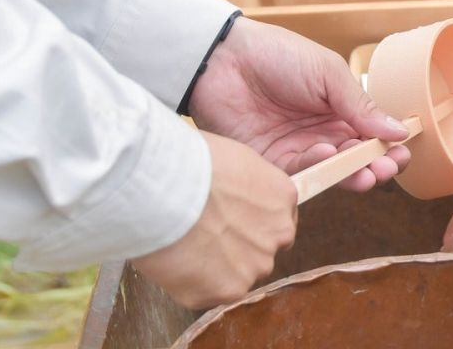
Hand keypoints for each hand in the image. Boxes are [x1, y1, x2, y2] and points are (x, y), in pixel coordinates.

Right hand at [132, 131, 296, 308]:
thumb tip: (233, 197)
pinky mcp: (231, 290)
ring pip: (237, 274)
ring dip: (216, 268)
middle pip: (261, 250)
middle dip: (237, 249)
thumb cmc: (193, 163)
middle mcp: (279, 233)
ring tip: (184, 248)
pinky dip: (193, 284)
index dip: (251, 224)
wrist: (169, 189)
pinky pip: (211, 293)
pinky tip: (176, 263)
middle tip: (202, 238)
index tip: (229, 224)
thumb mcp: (234, 160)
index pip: (277, 221)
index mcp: (283, 196)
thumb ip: (246, 187)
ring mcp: (257, 264)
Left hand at [188, 18, 410, 190]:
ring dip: (351, 174)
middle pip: (355, 159)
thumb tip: (399, 131)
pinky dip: (316, 168)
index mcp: (339, 109)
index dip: (388, 147)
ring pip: (331, 172)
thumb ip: (361, 106)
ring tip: (366, 172)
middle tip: (386, 169)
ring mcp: (297, 149)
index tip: (402, 153)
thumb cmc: (279, 55)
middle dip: (374, 166)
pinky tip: (325, 153)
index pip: (371, 135)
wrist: (224, 59)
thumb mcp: (328, 74)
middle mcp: (321, 133)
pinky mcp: (271, 164)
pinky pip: (300, 175)